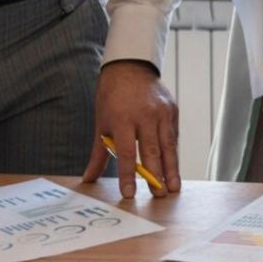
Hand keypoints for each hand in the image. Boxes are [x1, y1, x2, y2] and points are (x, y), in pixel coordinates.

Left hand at [81, 61, 180, 198]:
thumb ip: (98, 153)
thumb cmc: (111, 98)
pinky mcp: (172, 109)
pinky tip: (175, 167)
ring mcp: (161, 111)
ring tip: (174, 188)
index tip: (130, 194)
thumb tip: (88, 178)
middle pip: (151, 150)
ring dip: (172, 168)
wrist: (129, 66)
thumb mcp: (101, 123)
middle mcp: (145, 115)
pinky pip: (173, 135)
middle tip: (159, 195)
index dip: (128, 175)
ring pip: (168, 145)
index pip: (127, 153)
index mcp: (122, 119)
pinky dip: (174, 152)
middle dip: (156, 175)